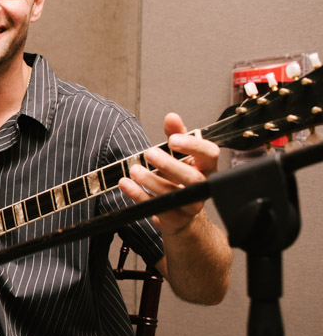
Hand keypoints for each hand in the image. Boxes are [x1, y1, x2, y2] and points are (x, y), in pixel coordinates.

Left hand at [119, 112, 219, 235]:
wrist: (182, 213)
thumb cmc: (181, 179)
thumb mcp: (181, 155)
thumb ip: (177, 135)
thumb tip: (172, 117)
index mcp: (207, 168)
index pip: (210, 154)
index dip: (193, 146)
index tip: (173, 139)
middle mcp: (201, 187)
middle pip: (192, 177)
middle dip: (169, 164)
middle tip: (149, 153)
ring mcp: (189, 205)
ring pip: (171, 194)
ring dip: (150, 180)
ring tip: (134, 169)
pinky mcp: (173, 218)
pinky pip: (155, 208)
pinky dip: (138, 195)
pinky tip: (126, 184)